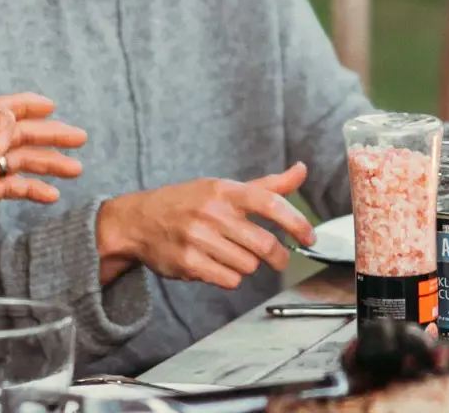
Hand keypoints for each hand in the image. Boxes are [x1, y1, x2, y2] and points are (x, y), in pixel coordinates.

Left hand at [0, 93, 86, 277]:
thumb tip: (7, 112)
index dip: (25, 105)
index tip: (51, 106)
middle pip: (16, 136)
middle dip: (48, 135)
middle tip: (79, 138)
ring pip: (19, 161)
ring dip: (47, 163)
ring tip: (75, 170)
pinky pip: (14, 185)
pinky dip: (33, 187)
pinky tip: (51, 195)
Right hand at [98, 163, 318, 289]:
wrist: (139, 221)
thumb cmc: (189, 202)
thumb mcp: (223, 188)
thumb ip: (266, 185)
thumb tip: (301, 170)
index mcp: (225, 190)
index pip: (269, 202)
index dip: (295, 221)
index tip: (310, 237)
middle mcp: (212, 212)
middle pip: (263, 243)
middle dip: (278, 256)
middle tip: (279, 258)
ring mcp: (198, 239)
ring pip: (247, 265)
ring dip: (248, 265)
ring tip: (231, 254)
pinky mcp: (188, 263)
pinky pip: (229, 280)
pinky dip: (230, 277)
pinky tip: (216, 264)